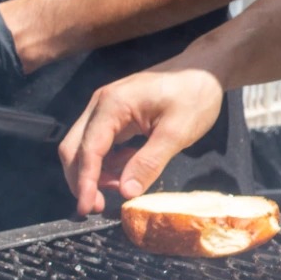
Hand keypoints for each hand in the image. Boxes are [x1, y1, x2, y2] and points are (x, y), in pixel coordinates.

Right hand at [59, 63, 224, 215]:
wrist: (205, 71)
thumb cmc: (195, 95)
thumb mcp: (177, 132)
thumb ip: (149, 162)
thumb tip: (126, 193)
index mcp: (113, 104)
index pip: (87, 150)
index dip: (84, 183)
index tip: (86, 209)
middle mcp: (102, 104)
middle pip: (74, 148)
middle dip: (81, 181)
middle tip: (98, 207)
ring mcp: (107, 108)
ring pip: (84, 147)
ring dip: (94, 173)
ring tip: (121, 188)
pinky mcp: (116, 115)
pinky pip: (100, 143)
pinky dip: (106, 162)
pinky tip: (128, 169)